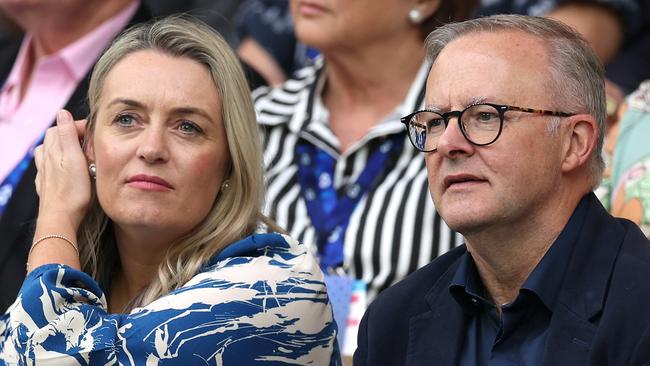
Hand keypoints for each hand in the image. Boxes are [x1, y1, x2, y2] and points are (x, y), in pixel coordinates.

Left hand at [33, 110, 89, 231]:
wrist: (61, 218)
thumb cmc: (72, 191)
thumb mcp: (74, 158)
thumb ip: (68, 135)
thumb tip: (62, 113)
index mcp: (53, 149)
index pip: (64, 126)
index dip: (80, 126)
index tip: (95, 133)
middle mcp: (46, 158)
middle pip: (55, 136)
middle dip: (71, 134)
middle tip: (89, 142)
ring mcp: (44, 172)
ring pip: (48, 151)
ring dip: (61, 147)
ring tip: (76, 152)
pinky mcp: (46, 185)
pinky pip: (47, 168)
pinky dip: (55, 163)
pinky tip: (63, 170)